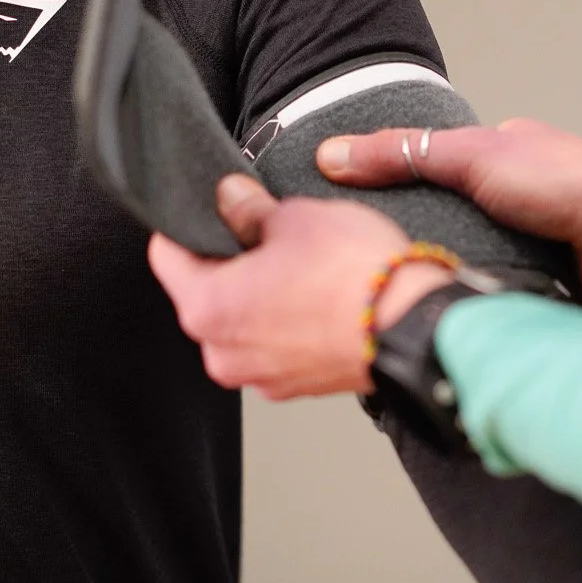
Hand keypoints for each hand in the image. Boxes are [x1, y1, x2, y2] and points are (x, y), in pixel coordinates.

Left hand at [147, 176, 450, 398]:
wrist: (415, 328)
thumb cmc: (355, 275)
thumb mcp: (295, 217)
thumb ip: (249, 209)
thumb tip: (228, 197)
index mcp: (206, 308)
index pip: (166, 255)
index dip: (187, 222)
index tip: (211, 207)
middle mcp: (222, 353)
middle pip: (205, 292)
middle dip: (230, 260)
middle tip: (269, 232)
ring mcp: (259, 376)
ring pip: (243, 320)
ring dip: (261, 293)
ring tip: (304, 266)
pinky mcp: (295, 386)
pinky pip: (275, 344)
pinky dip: (288, 321)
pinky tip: (320, 296)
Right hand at [317, 121, 581, 309]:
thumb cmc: (561, 180)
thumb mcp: (469, 155)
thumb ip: (401, 155)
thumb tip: (330, 155)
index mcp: (494, 157)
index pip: (427, 169)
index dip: (386, 186)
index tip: (344, 209)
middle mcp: (508, 198)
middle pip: (442, 219)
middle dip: (412, 239)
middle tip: (363, 263)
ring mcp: (524, 242)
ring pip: (464, 259)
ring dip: (441, 273)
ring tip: (391, 294)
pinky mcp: (537, 283)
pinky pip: (490, 292)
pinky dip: (470, 299)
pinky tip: (437, 312)